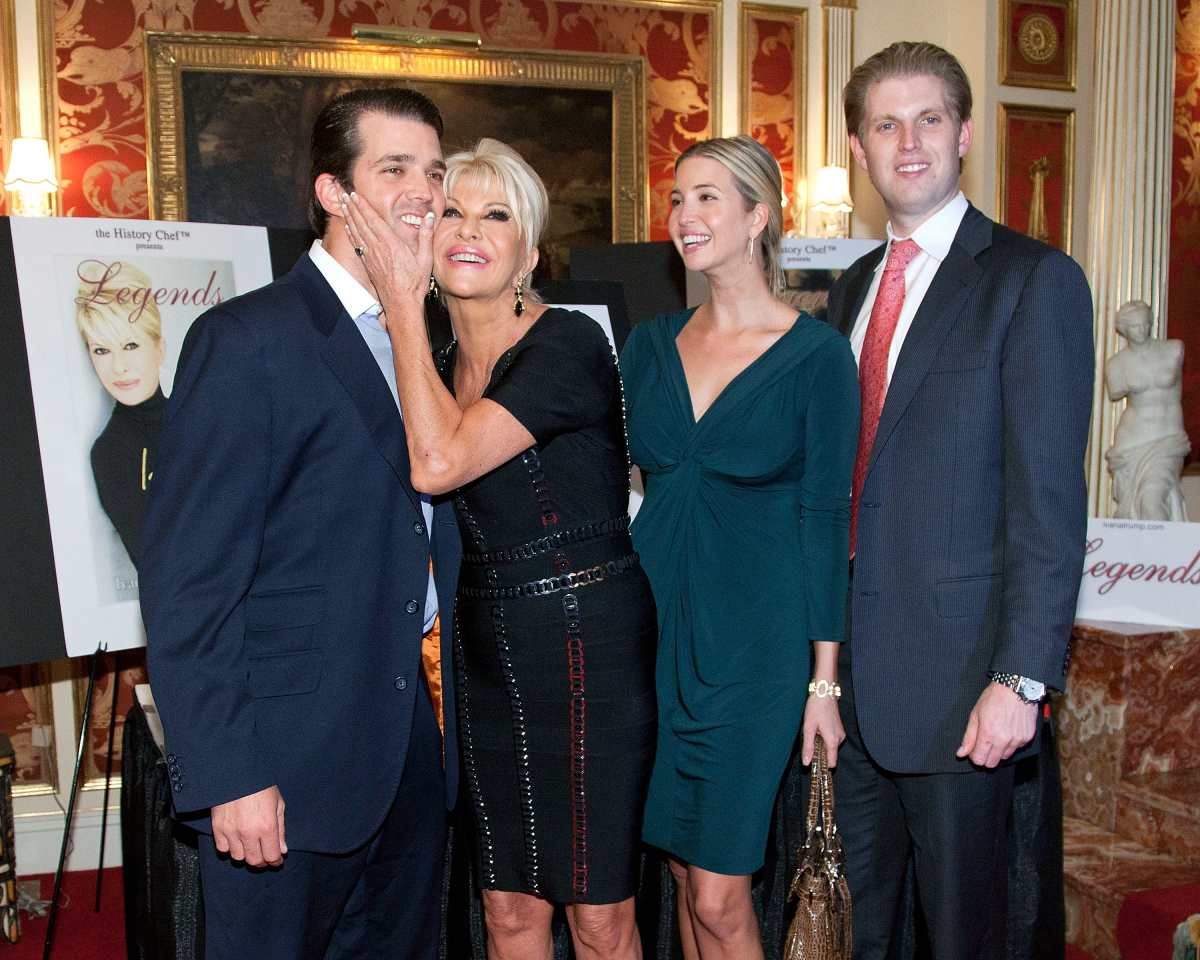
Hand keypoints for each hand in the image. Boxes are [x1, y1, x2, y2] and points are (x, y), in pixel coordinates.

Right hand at [211, 784, 286, 866]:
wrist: (238, 772)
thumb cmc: (261, 785)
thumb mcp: (278, 804)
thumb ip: (280, 829)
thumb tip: (282, 850)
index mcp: (267, 826)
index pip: (271, 856)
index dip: (275, 861)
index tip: (277, 860)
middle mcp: (248, 832)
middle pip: (254, 860)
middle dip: (262, 861)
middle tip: (265, 855)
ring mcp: (231, 831)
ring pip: (238, 857)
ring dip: (245, 854)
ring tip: (250, 846)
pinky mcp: (217, 827)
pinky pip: (222, 848)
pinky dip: (229, 847)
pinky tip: (236, 840)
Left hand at [340, 192, 433, 320]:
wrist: (401, 303)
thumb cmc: (414, 283)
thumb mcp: (425, 258)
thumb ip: (426, 235)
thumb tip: (430, 216)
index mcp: (391, 244)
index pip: (374, 220)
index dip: (363, 206)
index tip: (355, 195)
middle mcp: (378, 248)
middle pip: (361, 223)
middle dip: (352, 207)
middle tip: (343, 194)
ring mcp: (371, 256)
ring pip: (356, 232)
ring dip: (348, 217)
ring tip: (342, 204)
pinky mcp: (368, 264)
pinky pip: (357, 244)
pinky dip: (351, 233)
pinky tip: (347, 227)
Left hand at [802, 691, 844, 766]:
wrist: (824, 693)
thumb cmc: (816, 709)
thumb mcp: (808, 728)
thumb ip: (808, 747)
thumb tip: (807, 763)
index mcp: (833, 741)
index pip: (832, 763)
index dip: (822, 765)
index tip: (813, 763)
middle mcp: (839, 739)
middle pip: (830, 755)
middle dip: (820, 752)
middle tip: (810, 739)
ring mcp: (841, 734)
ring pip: (830, 747)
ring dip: (821, 744)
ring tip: (814, 731)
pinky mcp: (839, 729)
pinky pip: (832, 740)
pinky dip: (824, 738)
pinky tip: (818, 728)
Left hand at [955, 683, 1037, 767]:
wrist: (1016, 688)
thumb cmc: (994, 698)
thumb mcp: (975, 714)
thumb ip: (969, 737)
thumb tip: (961, 753)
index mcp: (988, 734)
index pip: (979, 760)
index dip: (974, 756)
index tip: (974, 749)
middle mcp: (1004, 740)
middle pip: (992, 763)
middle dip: (986, 756)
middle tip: (984, 743)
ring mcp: (1017, 740)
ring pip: (1005, 756)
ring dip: (999, 750)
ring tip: (997, 734)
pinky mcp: (1027, 738)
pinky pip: (1016, 748)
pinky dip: (1011, 744)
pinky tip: (1008, 730)